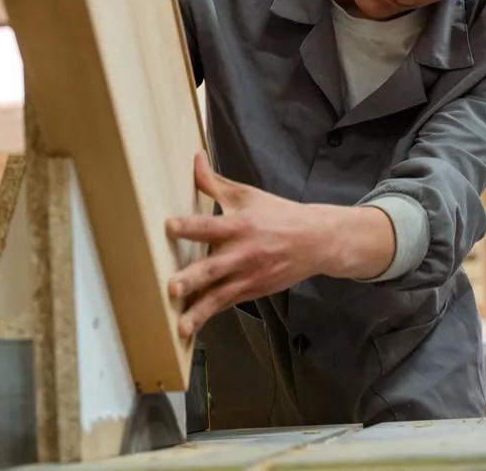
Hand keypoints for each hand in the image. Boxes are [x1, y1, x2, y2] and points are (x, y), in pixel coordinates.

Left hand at [165, 151, 389, 339]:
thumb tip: (195, 157)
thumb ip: (214, 183)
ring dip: (199, 312)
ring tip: (180, 327)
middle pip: (214, 267)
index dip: (189, 225)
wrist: (317, 242)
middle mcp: (243, 253)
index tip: (169, 226)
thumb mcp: (247, 195)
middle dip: (193, 279)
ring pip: (219, 297)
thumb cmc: (278, 215)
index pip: (210, 225)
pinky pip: (225, 305)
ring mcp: (248, 277)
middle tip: (172, 287)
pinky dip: (209, 315)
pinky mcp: (251, 292)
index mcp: (240, 225)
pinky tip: (189, 327)